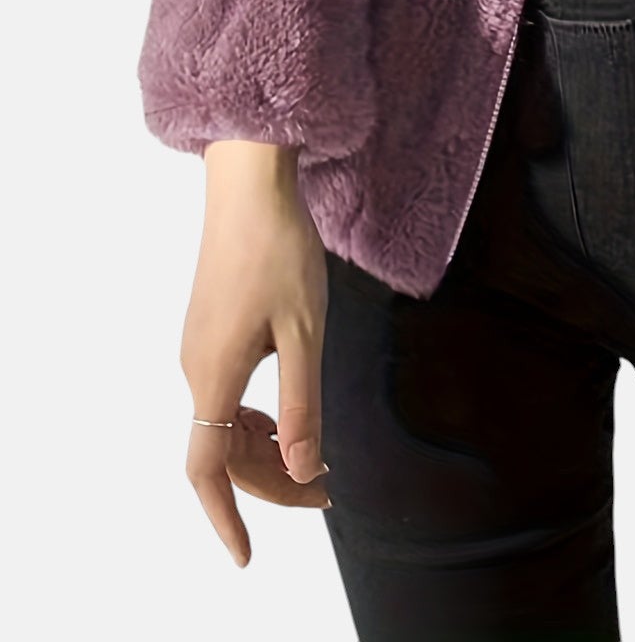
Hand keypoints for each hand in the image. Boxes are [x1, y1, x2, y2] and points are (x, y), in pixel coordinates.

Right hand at [180, 142, 332, 566]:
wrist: (250, 185)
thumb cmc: (280, 250)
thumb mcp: (305, 331)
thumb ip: (303, 404)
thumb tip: (302, 469)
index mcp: (214, 374)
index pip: (208, 469)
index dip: (226, 518)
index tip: (246, 558)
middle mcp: (195, 367)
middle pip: (225, 452)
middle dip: (272, 482)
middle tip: (328, 492)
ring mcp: (198, 347)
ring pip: (226, 424)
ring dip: (267, 449)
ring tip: (318, 458)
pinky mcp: (209, 329)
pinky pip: (226, 395)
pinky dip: (257, 417)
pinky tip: (290, 411)